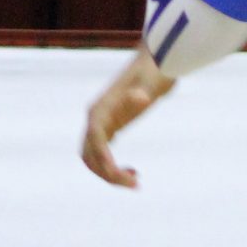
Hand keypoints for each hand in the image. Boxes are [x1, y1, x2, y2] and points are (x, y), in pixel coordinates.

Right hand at [82, 54, 175, 188]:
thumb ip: (144, 90)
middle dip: (107, 173)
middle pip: (89, 154)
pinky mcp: (110, 126)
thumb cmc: (154, 71)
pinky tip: (132, 171)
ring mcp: (101, 122)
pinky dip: (112, 166)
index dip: (103, 159)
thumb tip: (140, 98)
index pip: (95, 139)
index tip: (120, 174)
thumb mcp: (152, 82)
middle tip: (134, 184)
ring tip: (134, 181)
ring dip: (107, 173)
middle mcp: (95, 117)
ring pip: (92, 157)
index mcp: (100, 108)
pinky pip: (102, 153)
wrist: (157, 62)